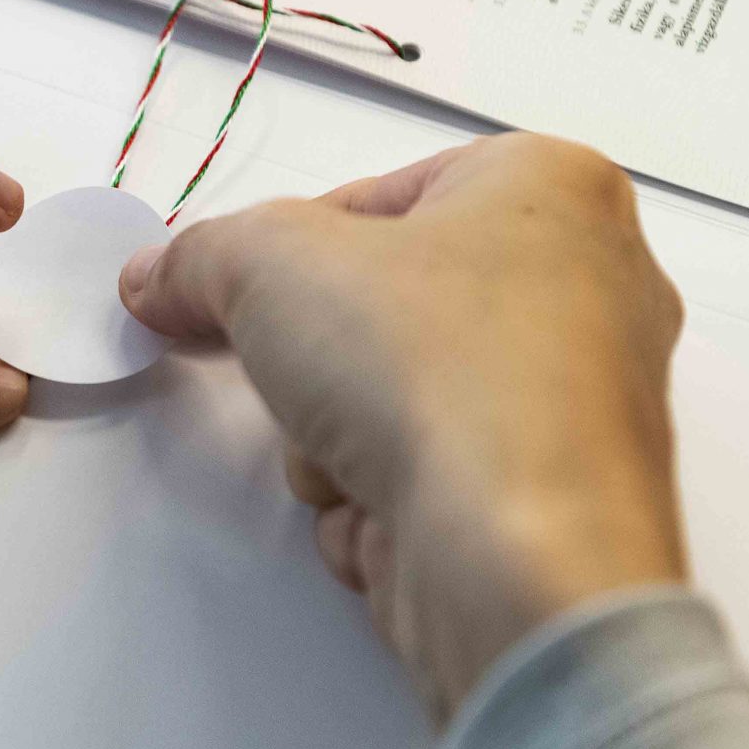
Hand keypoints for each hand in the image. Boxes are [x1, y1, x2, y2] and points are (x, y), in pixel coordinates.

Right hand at [118, 133, 684, 718]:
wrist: (519, 563)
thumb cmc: (423, 364)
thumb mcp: (268, 263)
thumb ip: (197, 256)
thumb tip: (156, 277)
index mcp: (550, 186)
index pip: (374, 198)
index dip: (283, 249)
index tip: (220, 293)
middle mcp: (592, 282)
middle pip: (383, 307)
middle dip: (313, 358)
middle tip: (285, 375)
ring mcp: (584, 401)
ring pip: (398, 399)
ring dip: (335, 439)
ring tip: (349, 459)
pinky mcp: (561, 500)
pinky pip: (435, 478)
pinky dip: (385, 500)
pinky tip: (386, 519)